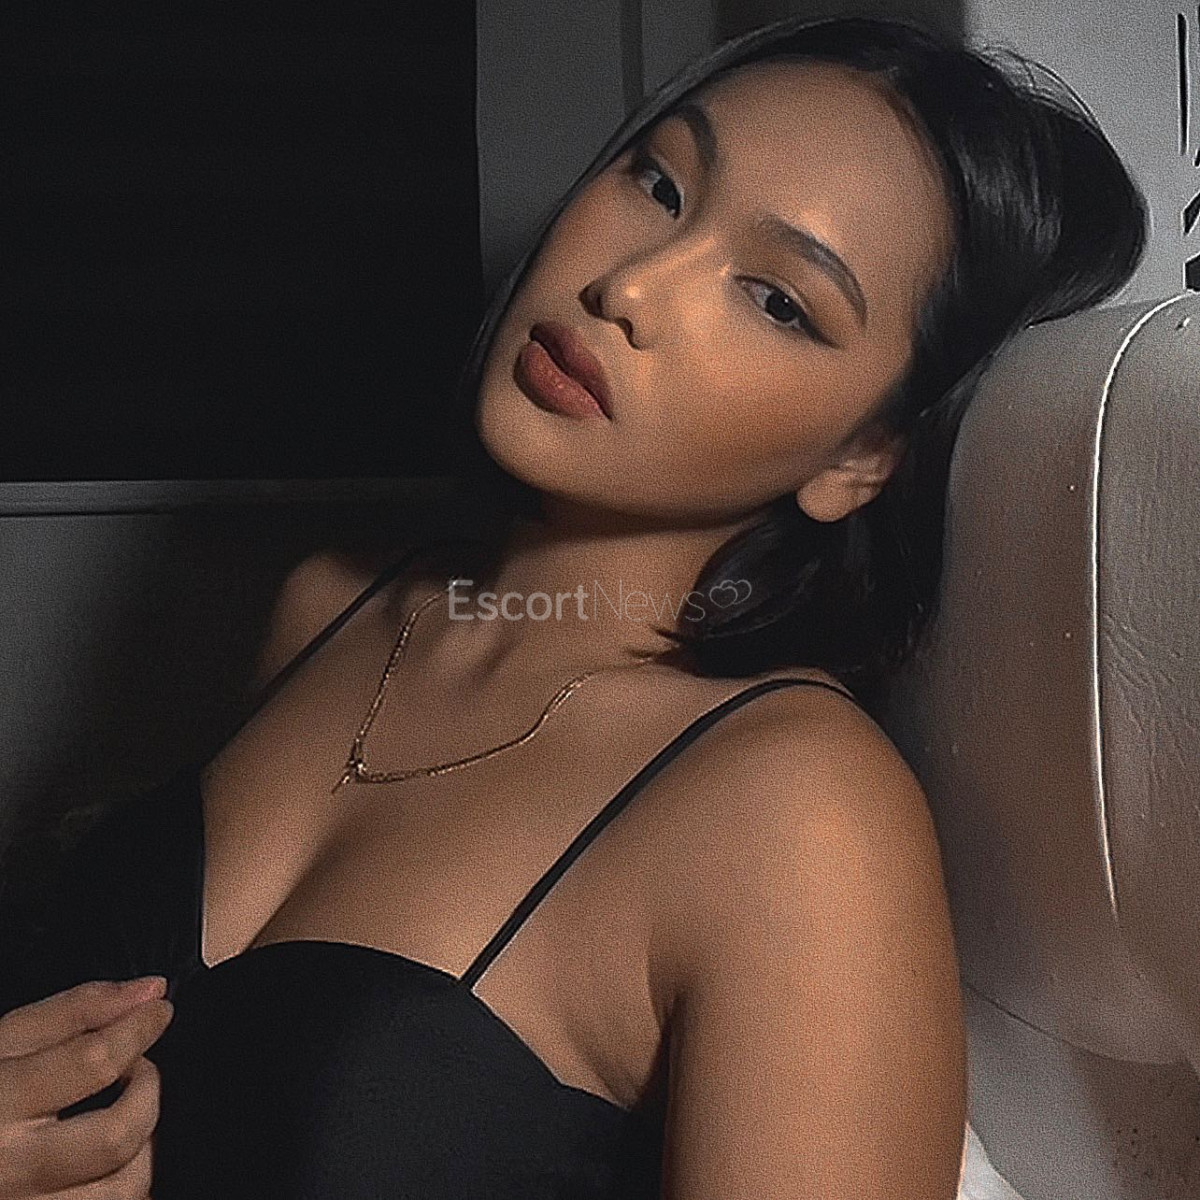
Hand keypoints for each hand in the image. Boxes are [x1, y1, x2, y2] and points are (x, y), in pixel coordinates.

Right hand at [0, 976, 173, 1197]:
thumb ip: (76, 1011)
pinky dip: (130, 1180)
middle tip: (135, 1070)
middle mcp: (11, 1169)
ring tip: (121, 1114)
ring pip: (124, 1187)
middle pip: (116, 1136)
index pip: (92, 1062)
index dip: (138, 1029)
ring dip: (143, 1142)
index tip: (157, 1012)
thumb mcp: (9, 1043)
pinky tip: (110, 1157)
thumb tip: (149, 992)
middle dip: (146, 1092)